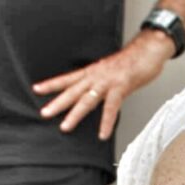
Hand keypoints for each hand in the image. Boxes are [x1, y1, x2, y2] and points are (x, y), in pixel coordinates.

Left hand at [33, 31, 174, 140]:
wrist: (148, 49)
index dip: (51, 84)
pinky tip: (103, 134)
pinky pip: (111, 107)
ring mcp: (107, 81)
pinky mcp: (121, 87)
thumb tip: (91, 95)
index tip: (37, 90)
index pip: (67, 78)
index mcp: (92, 72)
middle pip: (72, 90)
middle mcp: (96, 76)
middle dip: (57, 103)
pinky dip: (106, 122)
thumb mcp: (109, 72)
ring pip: (87, 99)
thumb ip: (99, 85)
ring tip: (65, 127)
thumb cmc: (131, 62)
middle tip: (44, 113)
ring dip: (75, 114)